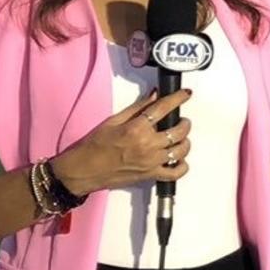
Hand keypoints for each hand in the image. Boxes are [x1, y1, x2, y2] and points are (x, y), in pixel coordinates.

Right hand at [51, 89, 192, 195]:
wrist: (84, 170)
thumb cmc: (94, 146)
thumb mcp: (113, 120)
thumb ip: (137, 108)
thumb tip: (154, 95)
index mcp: (136, 128)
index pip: (164, 108)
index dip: (178, 98)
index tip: (185, 94)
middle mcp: (147, 145)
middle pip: (178, 130)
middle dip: (184, 122)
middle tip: (182, 120)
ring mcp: (151, 162)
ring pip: (180, 150)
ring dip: (185, 142)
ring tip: (181, 138)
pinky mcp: (150, 176)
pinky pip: (174, 173)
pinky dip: (182, 166)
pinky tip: (179, 159)